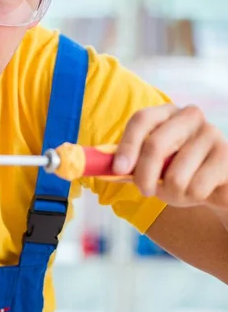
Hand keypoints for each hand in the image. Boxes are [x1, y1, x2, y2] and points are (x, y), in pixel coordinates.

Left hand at [113, 104, 227, 207]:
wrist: (219, 186)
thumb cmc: (180, 174)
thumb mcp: (152, 168)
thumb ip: (127, 165)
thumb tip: (95, 167)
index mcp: (167, 113)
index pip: (142, 120)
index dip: (127, 145)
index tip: (119, 169)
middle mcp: (190, 116)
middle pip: (155, 145)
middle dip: (143, 175)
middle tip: (144, 191)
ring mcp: (212, 134)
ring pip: (176, 175)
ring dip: (173, 193)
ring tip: (181, 190)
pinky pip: (197, 187)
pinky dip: (193, 198)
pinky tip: (202, 191)